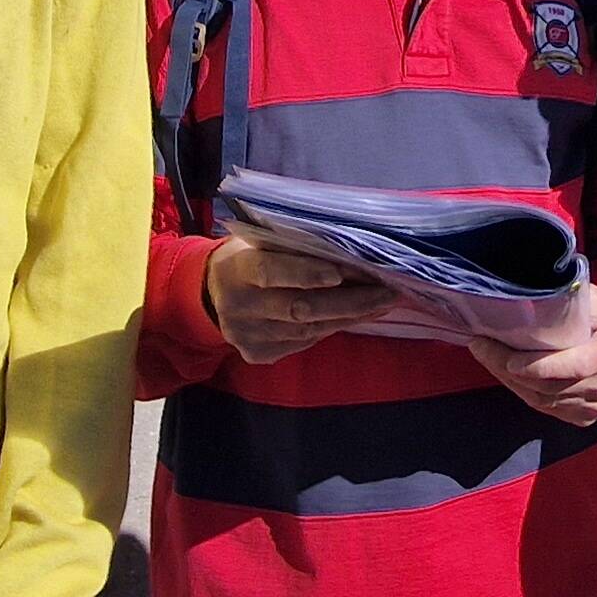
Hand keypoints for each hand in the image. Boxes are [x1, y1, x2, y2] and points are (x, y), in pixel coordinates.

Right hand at [205, 237, 395, 364]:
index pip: (270, 272)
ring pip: (307, 330)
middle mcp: (239, 307)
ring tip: (381, 302)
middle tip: (387, 291)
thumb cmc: (246, 256)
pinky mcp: (258, 354)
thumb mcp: (259, 242)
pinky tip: (355, 316)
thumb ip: (292, 246)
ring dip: (349, 316)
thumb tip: (348, 252)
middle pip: (299, 308)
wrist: (209, 293)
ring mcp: (247, 336)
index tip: (341, 273)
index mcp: (236, 269)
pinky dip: (332, 327)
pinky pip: (303, 342)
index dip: (305, 273)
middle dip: (349, 301)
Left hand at [467, 291, 596, 425]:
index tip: (510, 360)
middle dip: (509, 369)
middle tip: (481, 346)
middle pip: (551, 386)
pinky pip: (547, 409)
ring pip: (543, 401)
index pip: (577, 366)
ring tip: (487, 355)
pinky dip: (523, 391)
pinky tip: (508, 372)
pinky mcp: (587, 417)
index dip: (542, 367)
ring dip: (510, 381)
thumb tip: (527, 285)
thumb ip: (569, 296)